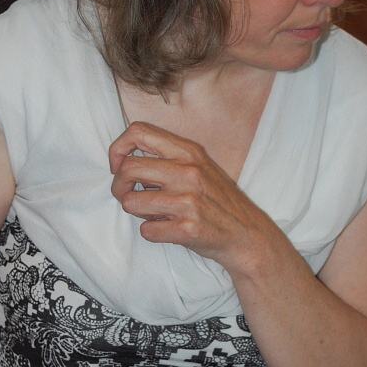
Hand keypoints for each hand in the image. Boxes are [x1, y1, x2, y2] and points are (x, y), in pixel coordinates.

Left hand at [109, 120, 272, 269]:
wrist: (247, 234)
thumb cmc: (218, 200)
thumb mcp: (200, 166)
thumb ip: (168, 157)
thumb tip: (124, 158)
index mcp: (189, 152)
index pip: (138, 132)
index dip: (118, 148)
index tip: (119, 166)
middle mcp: (188, 172)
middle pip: (127, 168)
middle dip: (119, 186)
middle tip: (127, 195)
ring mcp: (188, 201)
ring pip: (130, 202)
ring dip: (135, 211)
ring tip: (153, 213)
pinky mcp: (187, 229)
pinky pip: (146, 230)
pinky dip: (152, 232)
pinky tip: (167, 229)